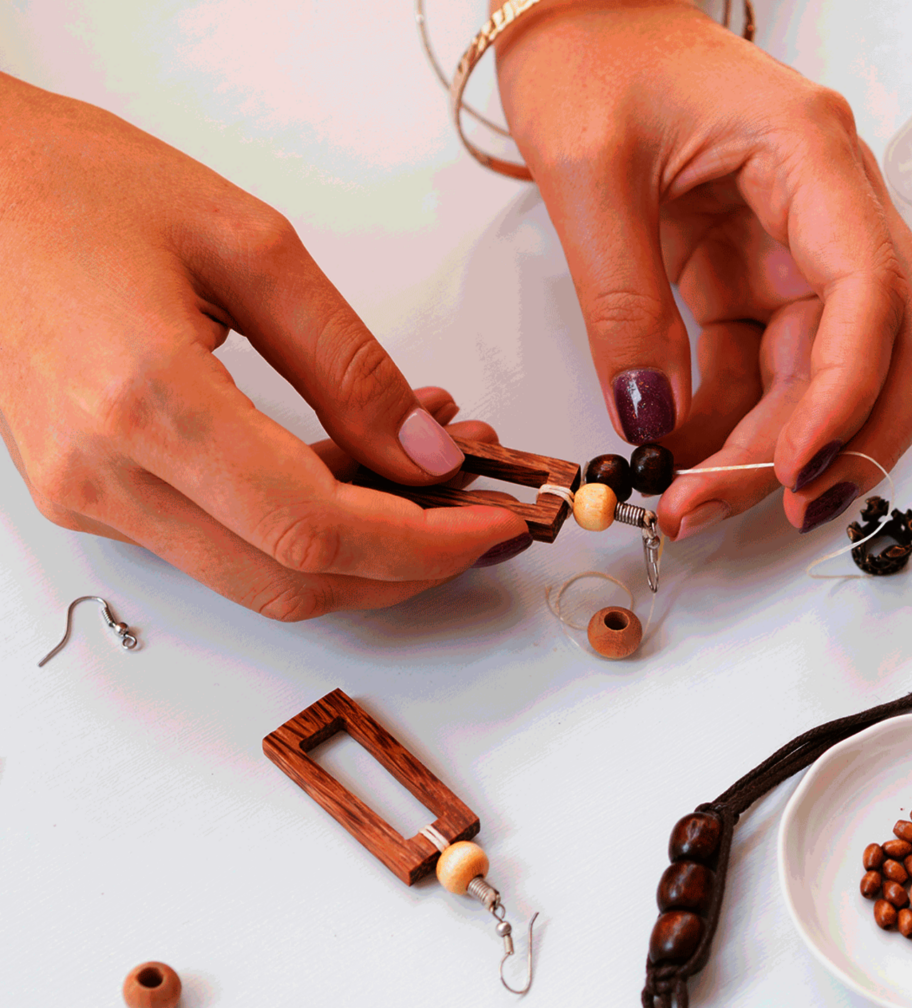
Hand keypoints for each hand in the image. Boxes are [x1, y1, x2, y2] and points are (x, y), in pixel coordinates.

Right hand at [0, 75, 531, 619]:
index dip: (423, 544)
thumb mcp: (252, 249)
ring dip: (363, 544)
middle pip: (295, 581)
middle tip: (478, 507)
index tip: (492, 521)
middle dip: (408, 561)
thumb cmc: (84, 187)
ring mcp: (88, 495)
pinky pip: (222, 541)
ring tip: (429, 462)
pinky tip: (355, 459)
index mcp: (145, 401)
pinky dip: (304, 522)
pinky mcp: (88, 494)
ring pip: (262, 575)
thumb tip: (428, 455)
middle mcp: (105, 473)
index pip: (317, 531)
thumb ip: (350, 368)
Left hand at [493, 0, 911, 538]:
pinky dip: (735, 422)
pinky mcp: (757, 272)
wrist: (579, 11)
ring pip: (829, 372)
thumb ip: (625, 307)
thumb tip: (652, 425)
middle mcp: (828, 203)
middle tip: (760, 512)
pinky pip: (767, 367)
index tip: (795, 472)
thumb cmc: (592, 54)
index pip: (870, 294)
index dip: (847, 395)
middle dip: (835, 442)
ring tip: (696, 500)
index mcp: (809, 155)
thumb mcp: (588, 175)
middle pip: (887, 348)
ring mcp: (799, 242)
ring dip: (778, 448)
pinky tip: (684, 453)